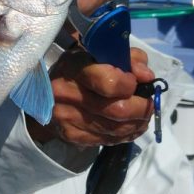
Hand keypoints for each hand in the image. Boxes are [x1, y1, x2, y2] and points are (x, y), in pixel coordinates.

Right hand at [27, 47, 154, 146]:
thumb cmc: (80, 67)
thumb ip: (129, 59)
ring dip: (137, 123)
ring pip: (116, 128)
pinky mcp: (71, 135)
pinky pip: (107, 140)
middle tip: (149, 104)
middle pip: (117, 110)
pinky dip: (125, 135)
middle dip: (141, 108)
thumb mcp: (102, 53)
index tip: (136, 82)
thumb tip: (147, 77)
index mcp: (74, 67)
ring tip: (142, 115)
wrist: (45, 92)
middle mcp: (66, 93)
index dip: (131, 85)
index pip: (110, 83)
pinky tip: (129, 126)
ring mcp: (66, 117)